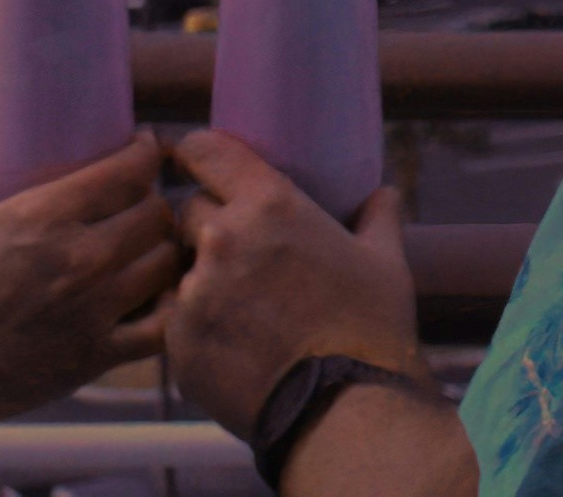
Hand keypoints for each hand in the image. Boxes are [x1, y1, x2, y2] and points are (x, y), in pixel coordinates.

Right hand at [0, 133, 177, 424]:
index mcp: (45, 215)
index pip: (127, 170)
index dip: (146, 151)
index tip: (144, 147)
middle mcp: (82, 255)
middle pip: (156, 212)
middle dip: (154, 201)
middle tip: (143, 202)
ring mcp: (97, 306)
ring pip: (166, 262)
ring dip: (164, 250)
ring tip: (152, 247)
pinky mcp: (101, 352)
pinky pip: (162, 326)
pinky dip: (169, 309)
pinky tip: (157, 301)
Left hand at [166, 129, 429, 439]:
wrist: (347, 413)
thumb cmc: (371, 330)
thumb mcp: (385, 262)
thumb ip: (378, 218)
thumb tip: (384, 193)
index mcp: (268, 204)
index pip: (203, 150)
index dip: (198, 154)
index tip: (199, 165)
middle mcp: (222, 238)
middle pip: (188, 211)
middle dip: (206, 226)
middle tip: (237, 256)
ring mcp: (195, 292)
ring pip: (181, 269)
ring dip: (201, 281)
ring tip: (240, 311)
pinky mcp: (179, 343)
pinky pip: (177, 322)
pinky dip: (197, 329)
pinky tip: (232, 347)